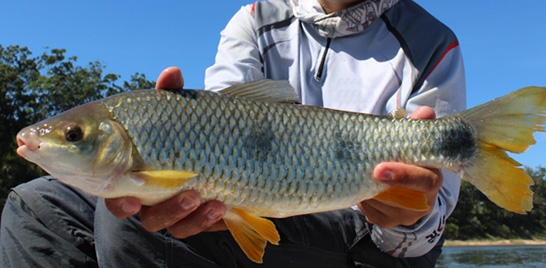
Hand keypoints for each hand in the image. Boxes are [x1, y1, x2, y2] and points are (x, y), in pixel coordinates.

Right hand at [104, 67, 227, 237]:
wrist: (222, 138)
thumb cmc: (187, 123)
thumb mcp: (179, 108)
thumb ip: (172, 94)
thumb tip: (172, 72)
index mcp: (131, 169)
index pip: (113, 193)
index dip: (118, 201)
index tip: (128, 198)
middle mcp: (148, 193)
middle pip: (143, 214)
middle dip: (155, 208)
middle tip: (173, 196)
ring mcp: (174, 207)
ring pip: (168, 223)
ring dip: (181, 212)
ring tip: (198, 195)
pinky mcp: (199, 215)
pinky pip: (197, 226)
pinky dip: (206, 219)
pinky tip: (221, 205)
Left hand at [358, 107, 442, 228]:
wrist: (409, 190)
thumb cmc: (410, 159)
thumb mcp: (414, 144)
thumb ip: (416, 128)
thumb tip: (425, 112)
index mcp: (433, 179)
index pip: (426, 182)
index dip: (404, 175)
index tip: (379, 168)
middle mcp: (422, 202)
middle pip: (398, 197)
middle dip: (379, 185)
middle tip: (365, 172)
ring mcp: (403, 215)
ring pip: (380, 204)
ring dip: (366, 188)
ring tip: (357, 171)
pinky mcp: (387, 221)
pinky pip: (369, 211)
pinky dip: (362, 197)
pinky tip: (358, 184)